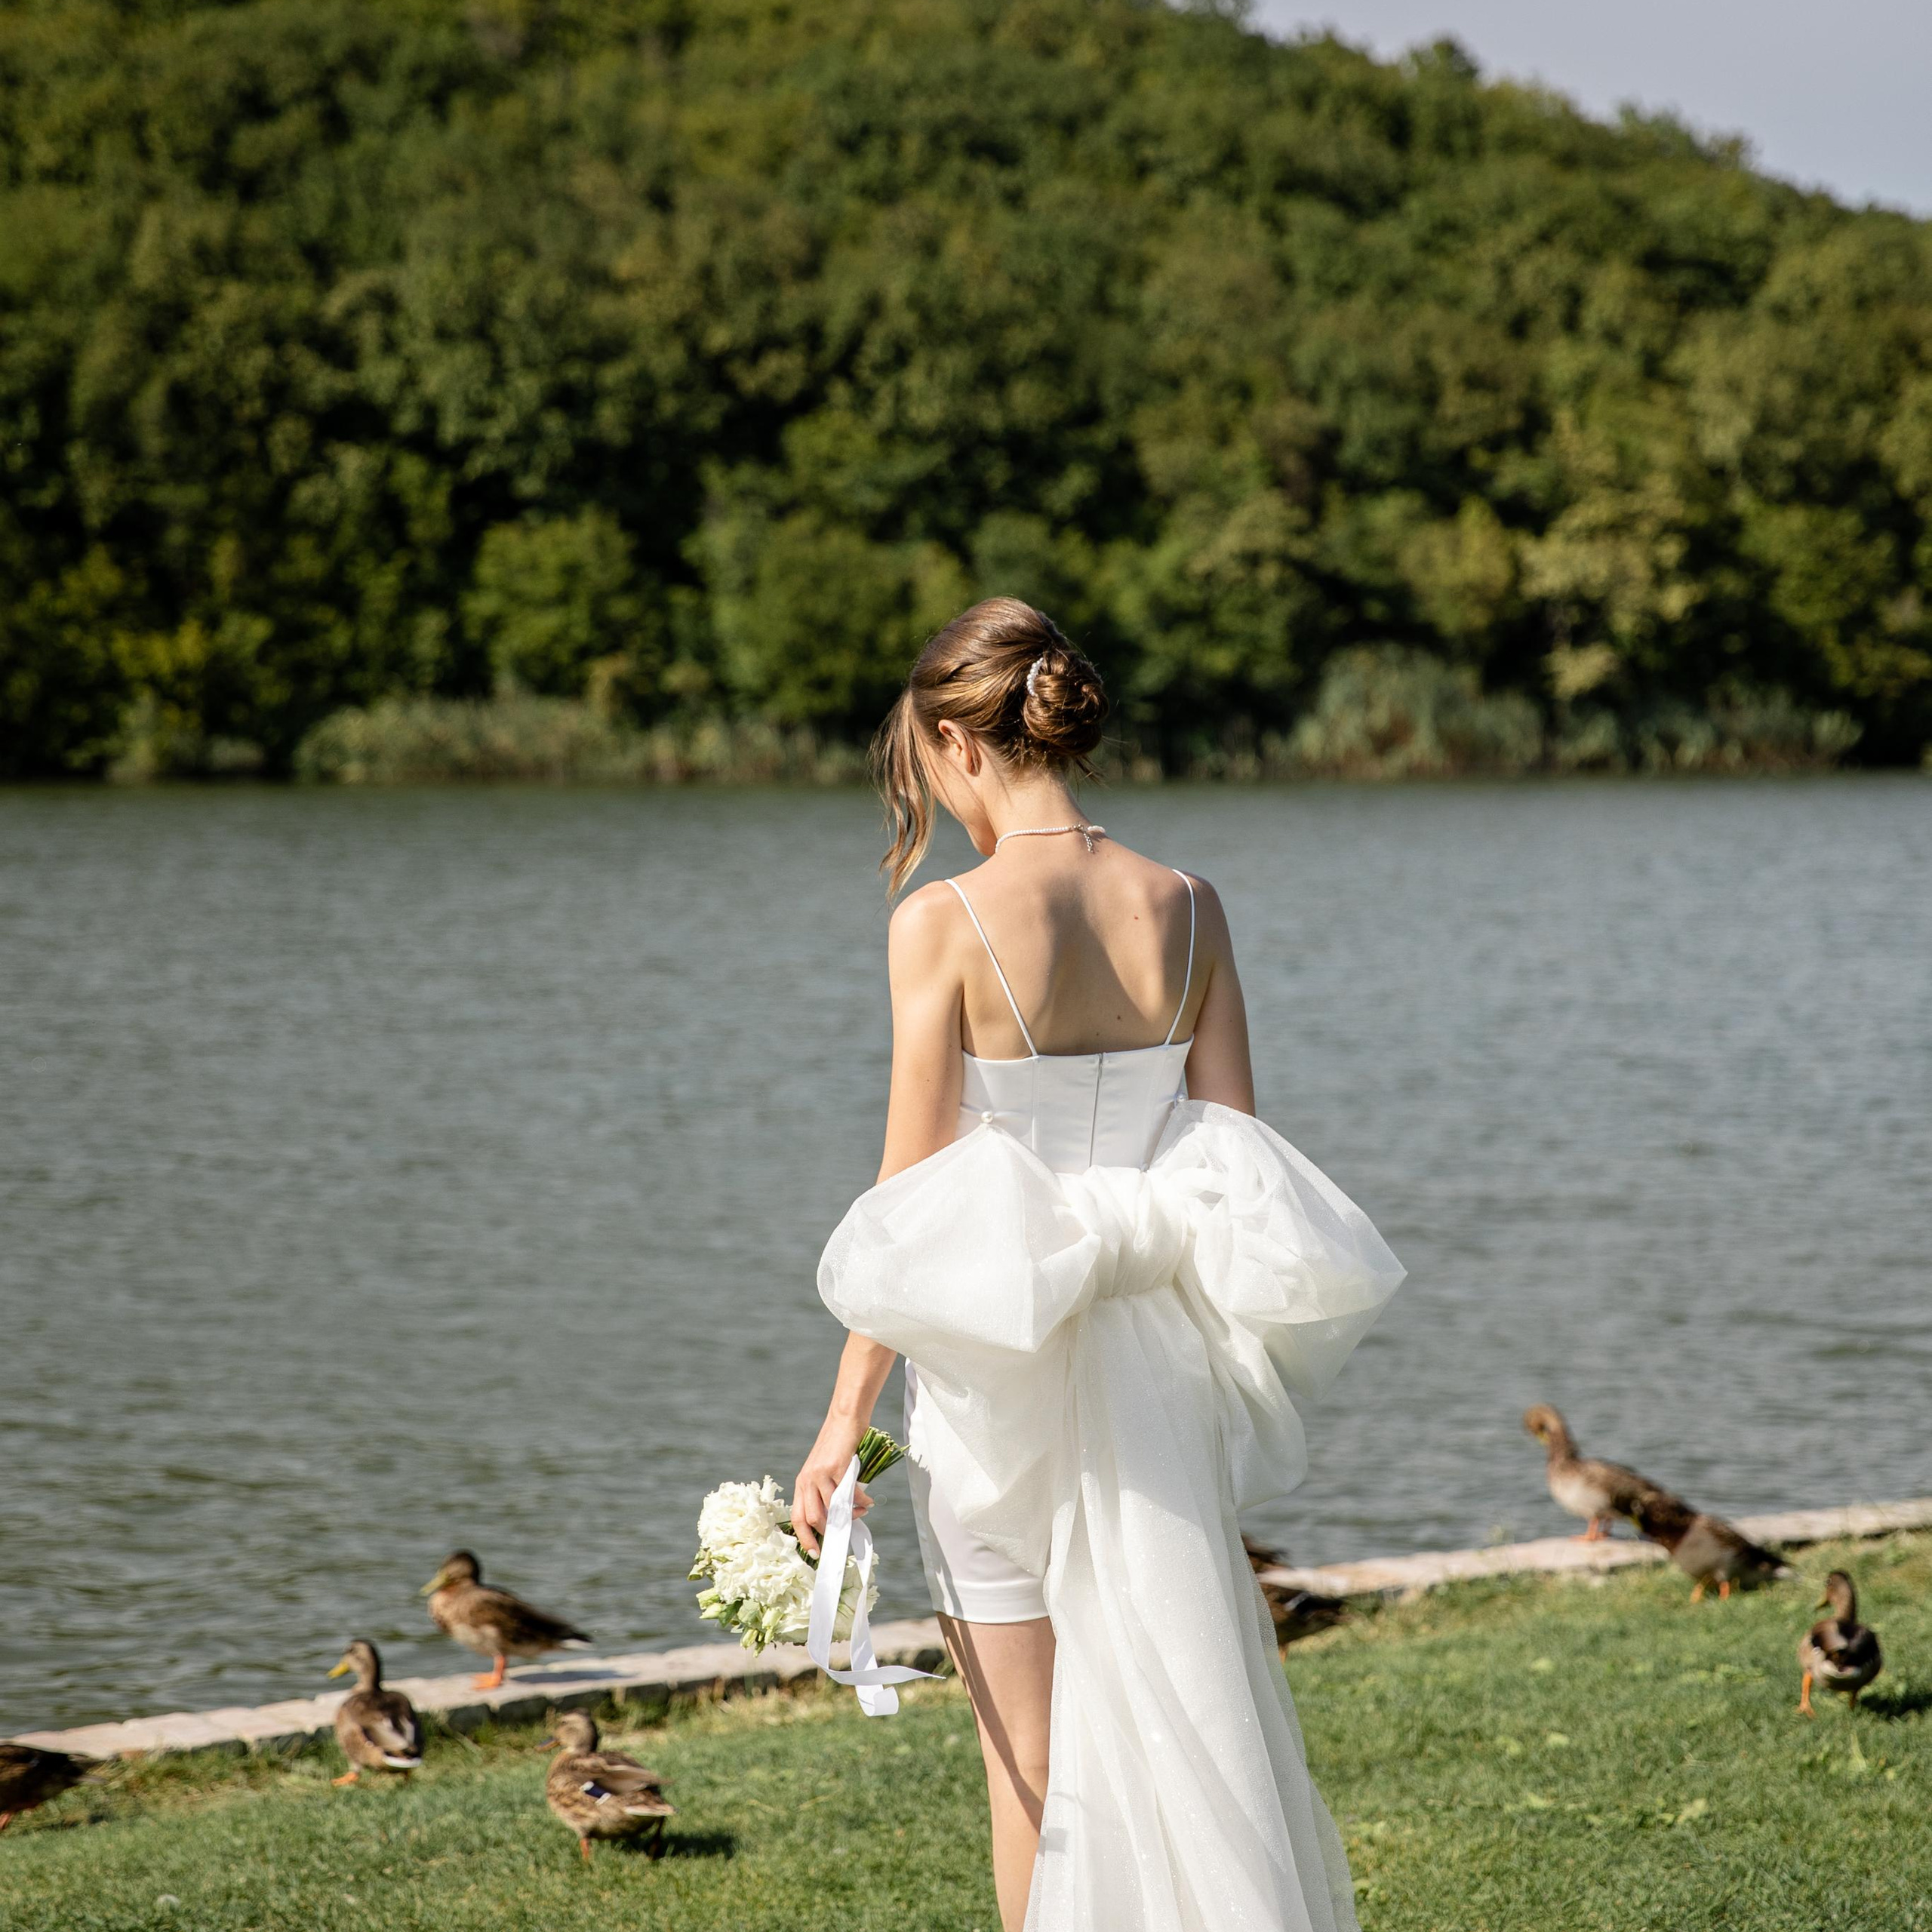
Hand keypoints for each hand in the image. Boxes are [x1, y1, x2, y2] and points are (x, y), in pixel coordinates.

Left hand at [791, 1413, 873, 1557]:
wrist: (843, 1421)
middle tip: (846, 1530)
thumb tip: (837, 1520)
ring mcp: (821, 1474)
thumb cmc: (835, 1449)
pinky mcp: (837, 1467)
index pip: (797, 1518)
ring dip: (849, 1515)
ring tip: (861, 1512)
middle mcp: (807, 1480)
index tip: (816, 1553)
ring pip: (831, 1508)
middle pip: (813, 1518)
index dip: (805, 1538)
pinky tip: (868, 1500)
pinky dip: (861, 1500)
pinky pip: (850, 1493)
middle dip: (830, 1531)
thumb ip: (825, 1493)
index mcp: (801, 1484)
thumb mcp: (822, 1472)